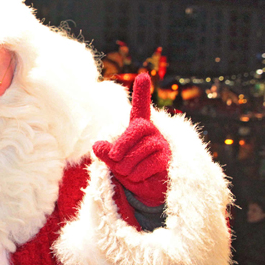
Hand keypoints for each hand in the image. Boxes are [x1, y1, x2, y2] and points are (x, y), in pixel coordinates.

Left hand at [92, 73, 170, 206]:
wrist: (146, 189)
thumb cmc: (128, 168)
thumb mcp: (112, 160)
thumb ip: (105, 152)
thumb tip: (97, 146)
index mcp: (137, 127)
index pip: (141, 107)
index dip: (142, 92)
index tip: (143, 76)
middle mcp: (152, 131)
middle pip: (138, 128)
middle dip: (122, 144)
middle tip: (114, 158)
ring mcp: (162, 144)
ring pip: (142, 149)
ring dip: (127, 164)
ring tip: (126, 171)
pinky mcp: (167, 159)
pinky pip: (150, 163)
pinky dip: (137, 173)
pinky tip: (136, 176)